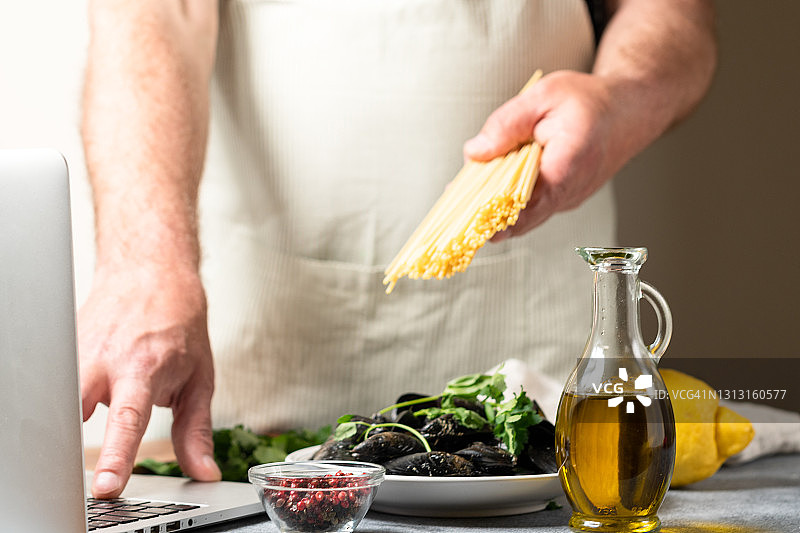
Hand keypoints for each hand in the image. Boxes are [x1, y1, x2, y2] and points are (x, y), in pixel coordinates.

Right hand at [79, 264, 220, 497]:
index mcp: (145, 369)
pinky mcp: (63, 348)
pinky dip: (68, 398)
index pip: (128, 421)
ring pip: (60, 398)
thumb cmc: (180, 325)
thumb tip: (203, 471)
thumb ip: (196, 431)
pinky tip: (90, 388)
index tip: (107, 486)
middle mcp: (106, 361)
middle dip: (68, 445)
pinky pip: (58, 383)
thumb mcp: (200, 378)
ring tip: (90, 412)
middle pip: (74, 410)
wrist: (151, 273)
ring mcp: (78, 352)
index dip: (117, 456)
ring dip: (72, 417)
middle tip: (75, 475)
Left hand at [464, 71, 635, 237]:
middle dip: (484, 217)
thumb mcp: (543, 96)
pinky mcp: (564, 200)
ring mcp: (567, 201)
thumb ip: (507, 123)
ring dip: (494, 212)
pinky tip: (487, 192)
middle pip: (518, 220)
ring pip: (524, 219)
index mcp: (566, 167)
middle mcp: (569, 193)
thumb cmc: (588, 100)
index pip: (521, 204)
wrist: (629, 110)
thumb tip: (474, 152)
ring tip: (463, 199)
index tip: (463, 215)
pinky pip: (532, 210)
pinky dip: (509, 205)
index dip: (489, 213)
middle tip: (453, 208)